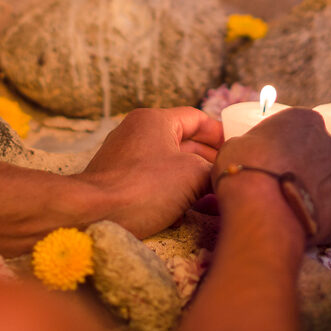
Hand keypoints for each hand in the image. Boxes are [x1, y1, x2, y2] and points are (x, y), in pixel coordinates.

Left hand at [78, 107, 222, 237]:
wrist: (93, 212)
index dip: (220, 133)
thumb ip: (214, 171)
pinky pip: (153, 180)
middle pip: (184, 142)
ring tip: (214, 199)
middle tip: (229, 177)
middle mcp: (138, 132)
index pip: (197, 118)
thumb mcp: (192, 176)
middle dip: (209, 162)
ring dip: (193, 181)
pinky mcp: (118, 179)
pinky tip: (187, 212)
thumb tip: (224, 177)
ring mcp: (125, 156)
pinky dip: (172, 192)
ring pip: (169, 164)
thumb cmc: (143, 187)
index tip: (237, 148)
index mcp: (156, 120)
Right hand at [212, 108, 330, 245]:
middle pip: (326, 153)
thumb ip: (251, 144)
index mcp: (305, 120)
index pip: (304, 126)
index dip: (290, 144)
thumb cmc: (243, 171)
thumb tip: (249, 151)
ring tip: (304, 206)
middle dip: (311, 167)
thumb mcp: (235, 146)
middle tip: (289, 183)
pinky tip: (310, 226)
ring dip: (327, 192)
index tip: (278, 157)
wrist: (261, 212)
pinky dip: (329, 221)